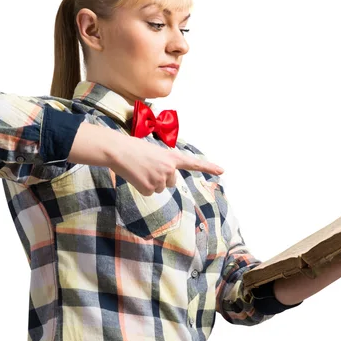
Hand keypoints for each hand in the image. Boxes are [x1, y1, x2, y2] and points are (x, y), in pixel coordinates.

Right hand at [106, 133, 223, 195]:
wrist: (119, 151)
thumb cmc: (134, 148)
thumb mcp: (155, 151)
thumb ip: (165, 163)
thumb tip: (166, 177)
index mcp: (172, 157)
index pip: (194, 163)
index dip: (208, 167)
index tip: (222, 171)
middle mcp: (170, 169)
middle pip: (171, 182)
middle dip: (161, 177)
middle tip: (147, 166)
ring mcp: (160, 179)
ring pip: (159, 188)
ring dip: (150, 181)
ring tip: (140, 169)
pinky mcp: (149, 188)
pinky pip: (148, 192)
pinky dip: (141, 186)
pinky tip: (135, 176)